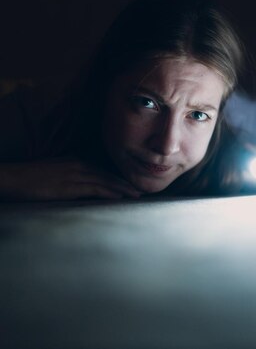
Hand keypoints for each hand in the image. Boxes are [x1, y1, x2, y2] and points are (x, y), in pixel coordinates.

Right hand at [0, 157, 142, 200]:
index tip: (131, 184)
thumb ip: (71, 177)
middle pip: (108, 175)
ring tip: (136, 195)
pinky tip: (119, 197)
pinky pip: (94, 189)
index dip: (118, 178)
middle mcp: (78, 165)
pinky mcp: (69, 185)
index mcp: (76, 161)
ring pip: (105, 181)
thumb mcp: (55, 173)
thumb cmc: (31, 178)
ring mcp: (74, 174)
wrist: (12, 178)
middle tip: (141, 190)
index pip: (103, 170)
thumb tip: (83, 187)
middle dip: (125, 183)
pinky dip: (109, 192)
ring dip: (122, 188)